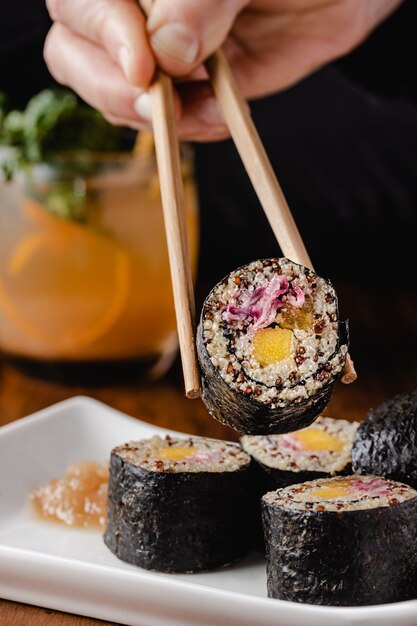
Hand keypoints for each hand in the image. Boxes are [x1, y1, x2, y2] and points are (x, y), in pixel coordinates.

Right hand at [44, 0, 402, 140]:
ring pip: (113, 95)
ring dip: (151, 116)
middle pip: (74, 51)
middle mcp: (135, 11)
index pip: (79, 2)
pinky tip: (221, 116)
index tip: (144, 67)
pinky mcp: (191, 90)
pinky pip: (170, 122)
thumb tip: (166, 50)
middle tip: (159, 105)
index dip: (103, 32)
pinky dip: (190, 128)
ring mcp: (158, 53)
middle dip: (112, 86)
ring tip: (205, 108)